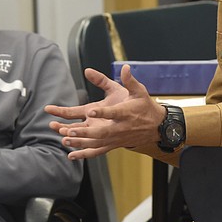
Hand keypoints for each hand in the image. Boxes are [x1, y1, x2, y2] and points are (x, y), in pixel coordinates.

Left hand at [45, 65, 166, 160]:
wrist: (156, 127)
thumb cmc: (145, 107)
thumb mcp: (139, 91)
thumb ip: (129, 80)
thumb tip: (125, 67)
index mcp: (126, 113)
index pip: (113, 113)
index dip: (102, 113)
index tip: (90, 111)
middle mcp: (120, 128)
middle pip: (102, 132)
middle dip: (86, 132)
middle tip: (70, 130)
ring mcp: (116, 138)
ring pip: (97, 143)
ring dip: (81, 142)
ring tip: (65, 140)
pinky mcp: (114, 144)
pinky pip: (98, 151)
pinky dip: (84, 154)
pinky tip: (71, 155)